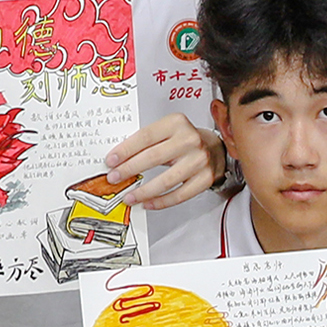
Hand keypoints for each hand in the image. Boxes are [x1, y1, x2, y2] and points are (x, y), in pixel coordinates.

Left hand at [105, 111, 219, 210]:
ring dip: (144, 191)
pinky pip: (180, 195)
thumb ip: (147, 141)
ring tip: (130, 196)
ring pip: (166, 180)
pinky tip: (149, 203)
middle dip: (129, 170)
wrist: (215, 148)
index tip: (111, 161)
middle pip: (153, 157)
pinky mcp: (205, 178)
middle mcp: (189, 140)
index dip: (126, 150)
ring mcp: (199, 160)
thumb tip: (121, 159)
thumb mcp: (167, 130)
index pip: (145, 137)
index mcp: (176, 123)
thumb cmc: (186, 139)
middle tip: (115, 178)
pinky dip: (161, 201)